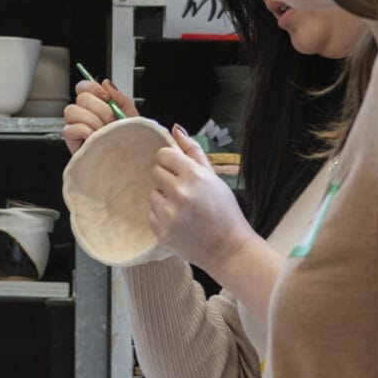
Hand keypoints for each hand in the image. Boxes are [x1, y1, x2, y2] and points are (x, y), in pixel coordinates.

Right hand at [63, 79, 139, 153]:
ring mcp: (76, 126)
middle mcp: (84, 113)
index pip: (84, 87)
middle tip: (110, 120)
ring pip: (71, 111)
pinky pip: (70, 128)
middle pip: (80, 97)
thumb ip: (120, 97)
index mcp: (97, 105)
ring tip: (102, 131)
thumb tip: (106, 83)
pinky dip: (84, 132)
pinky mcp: (71, 140)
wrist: (128, 159)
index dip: (93, 88)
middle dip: (99, 108)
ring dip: (92, 121)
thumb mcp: (131, 116)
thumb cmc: (128, 140)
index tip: (106, 98)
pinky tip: (93, 138)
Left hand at [147, 125, 259, 271]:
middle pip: (155, 172)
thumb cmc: (224, 210)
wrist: (227, 248)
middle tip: (183, 190)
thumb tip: (175, 128)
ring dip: (163, 197)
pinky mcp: (161, 230)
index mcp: (194, 176)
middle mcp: (179, 192)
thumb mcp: (213, 177)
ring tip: (182, 207)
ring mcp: (169, 213)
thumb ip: (193, 152)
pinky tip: (178, 220)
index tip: (178, 170)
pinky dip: (161, 215)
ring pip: (152, 193)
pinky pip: (150, 213)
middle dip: (166, 178)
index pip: (163, 155)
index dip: (169, 161)